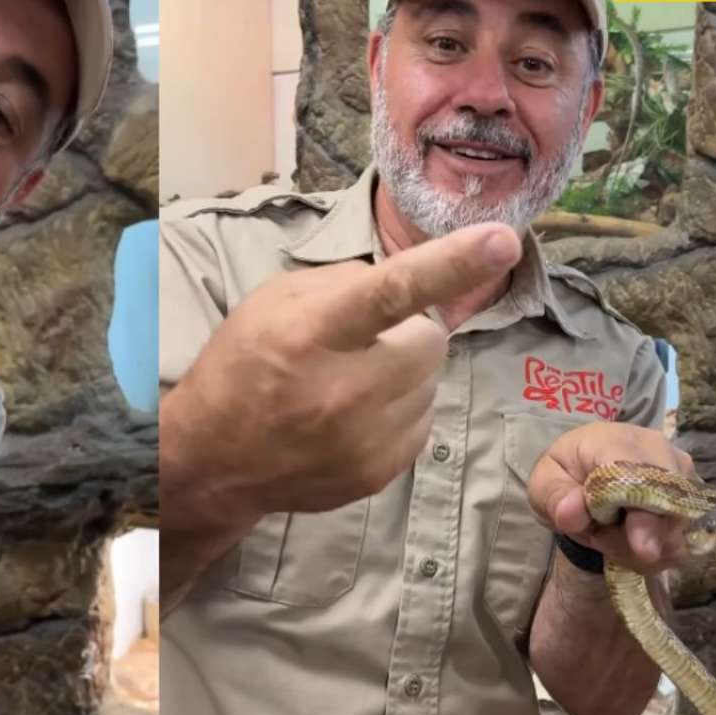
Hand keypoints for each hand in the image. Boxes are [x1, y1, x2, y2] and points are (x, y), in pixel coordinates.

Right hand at [163, 222, 521, 528]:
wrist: (213, 460)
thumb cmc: (242, 366)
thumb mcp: (272, 302)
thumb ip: (341, 282)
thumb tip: (404, 279)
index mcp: (310, 334)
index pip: (390, 292)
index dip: (450, 264)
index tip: (502, 240)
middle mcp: (340, 391)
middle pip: (429, 340)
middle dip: (408, 332)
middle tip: (366, 343)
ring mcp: (362, 441)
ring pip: (431, 382)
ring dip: (404, 373)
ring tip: (350, 384)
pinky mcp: (377, 474)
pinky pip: (422, 422)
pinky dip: (398, 411)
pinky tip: (354, 417)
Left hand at [528, 421, 695, 573]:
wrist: (586, 472)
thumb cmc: (566, 474)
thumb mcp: (544, 483)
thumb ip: (555, 496)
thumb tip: (572, 513)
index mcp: (616, 440)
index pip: (641, 477)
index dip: (645, 516)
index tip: (644, 550)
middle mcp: (659, 452)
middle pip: (669, 507)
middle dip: (636, 537)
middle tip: (599, 538)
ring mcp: (681, 476)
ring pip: (675, 530)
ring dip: (636, 548)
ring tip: (605, 534)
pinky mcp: (690, 502)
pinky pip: (680, 542)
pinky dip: (650, 553)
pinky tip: (625, 541)